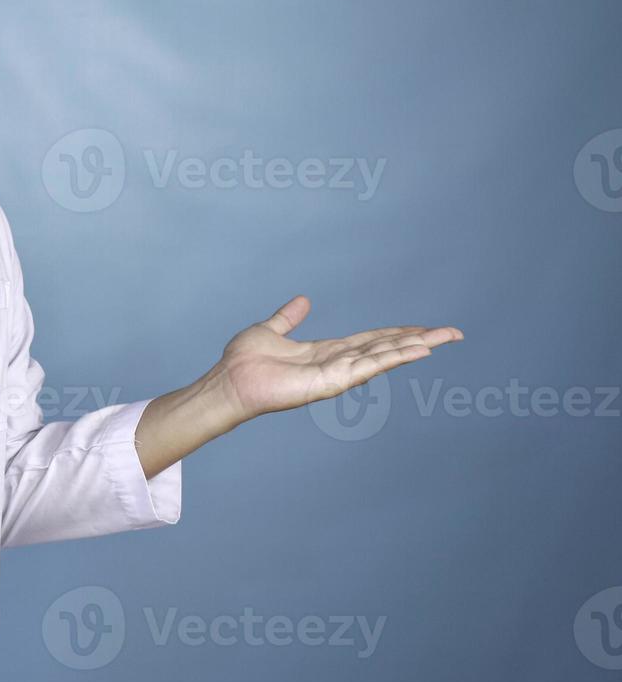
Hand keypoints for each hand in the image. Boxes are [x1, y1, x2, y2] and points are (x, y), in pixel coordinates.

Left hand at [206, 295, 463, 424]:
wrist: (229, 381)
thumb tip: (304, 300)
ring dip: (415, 346)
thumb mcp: (271, 329)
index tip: (424, 328)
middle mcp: (337, 363)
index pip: (371, 340)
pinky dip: (394, 357)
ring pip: (384, 355)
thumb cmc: (244, 361)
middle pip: (386, 347)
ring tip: (444, 338)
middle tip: (452, 332)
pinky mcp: (332, 382)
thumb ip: (289, 317)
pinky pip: (369, 366)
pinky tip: (418, 350)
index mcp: (326, 351)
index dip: (397, 333)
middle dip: (419, 339)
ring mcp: (337, 374)